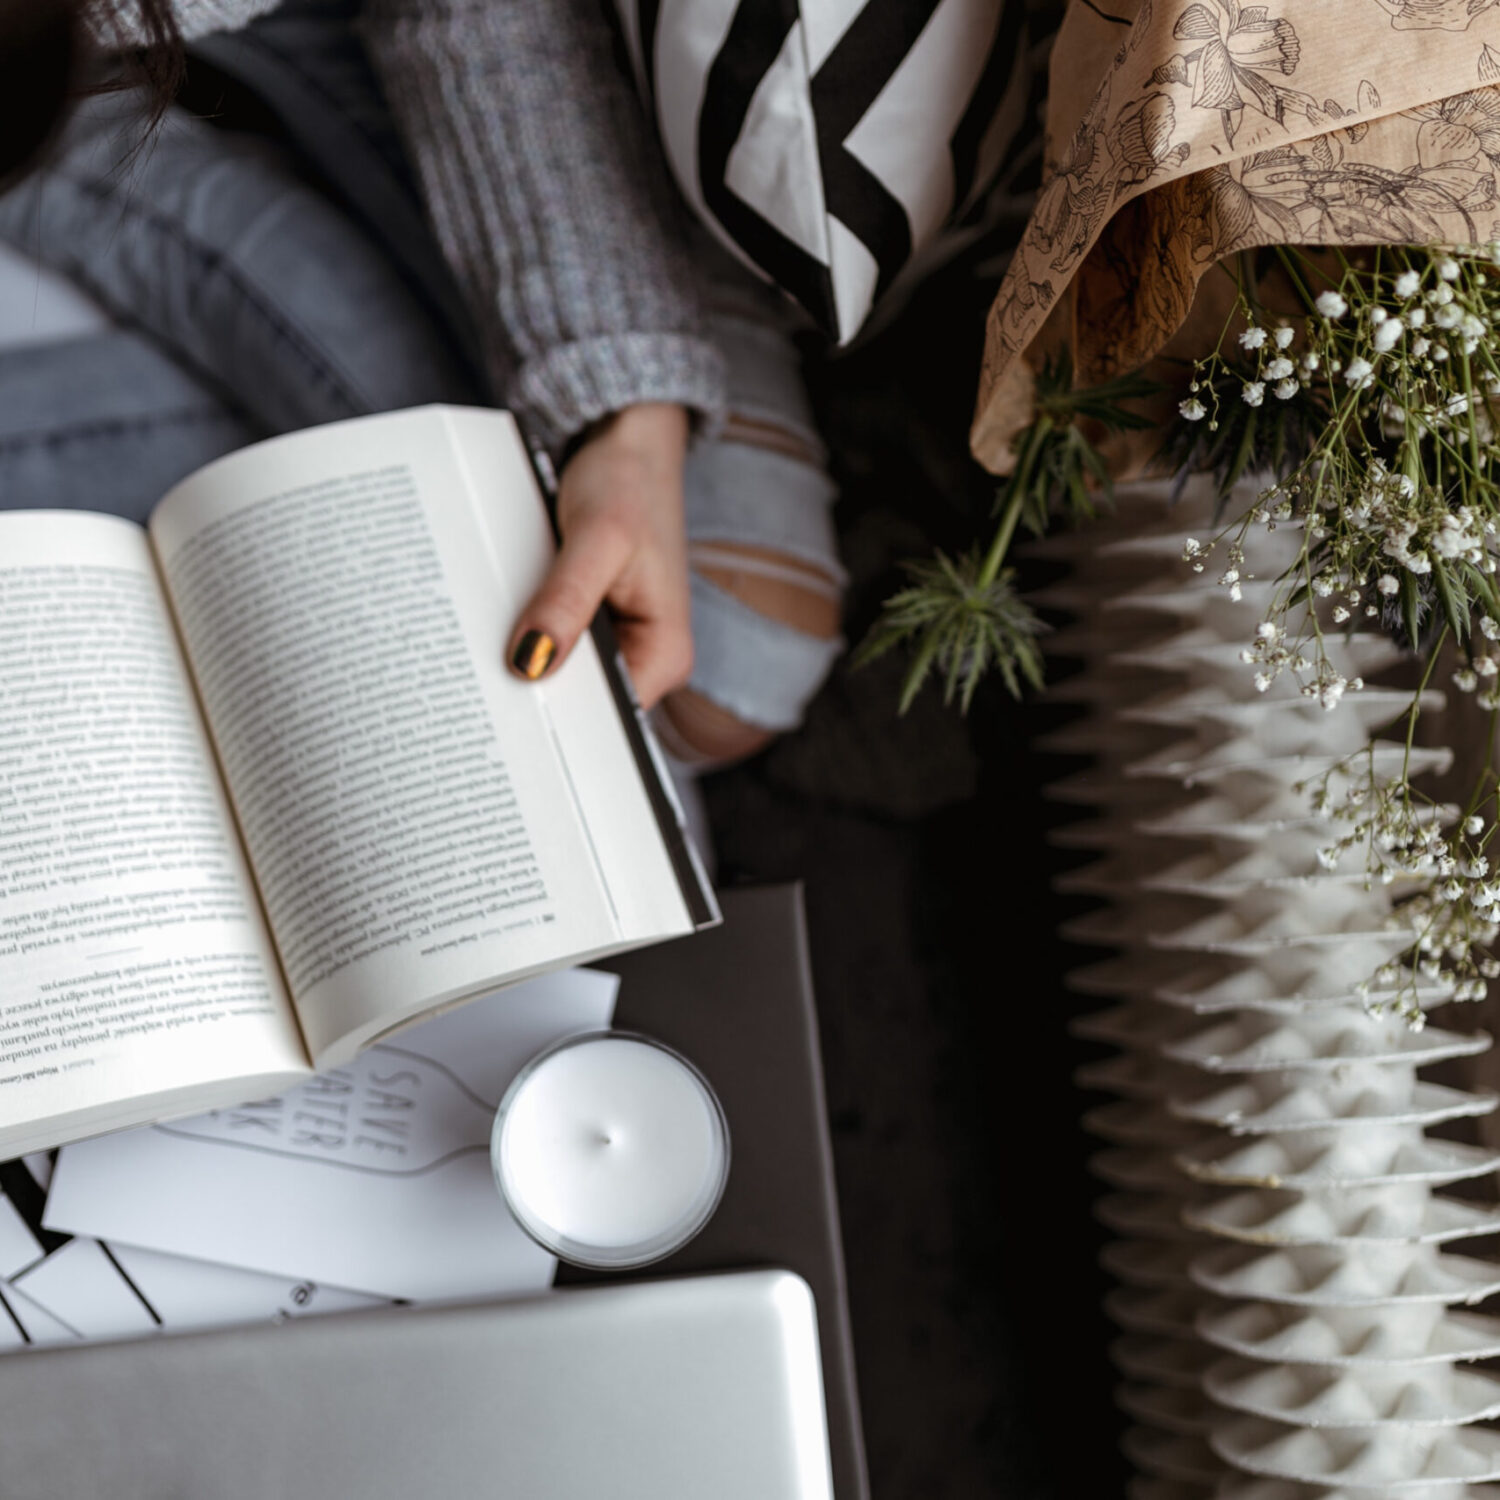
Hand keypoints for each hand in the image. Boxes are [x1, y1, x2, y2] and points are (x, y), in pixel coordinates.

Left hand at [508, 403, 692, 709]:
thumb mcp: (597, 539)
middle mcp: (647, 658)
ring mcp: (619, 641)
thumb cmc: (627, 483)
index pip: (610, 718)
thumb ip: (567, 602)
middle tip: (477, 691)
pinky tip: (494, 632)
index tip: (507, 718)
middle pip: (582, 704)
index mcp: (666, 654)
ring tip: (479, 661)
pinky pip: (555, 644)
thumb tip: (530, 664)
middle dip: (535, 692)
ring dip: (525, 663)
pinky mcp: (592, 621)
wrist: (626, 443)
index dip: (559, 721)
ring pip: (563, 674)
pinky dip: (526, 637)